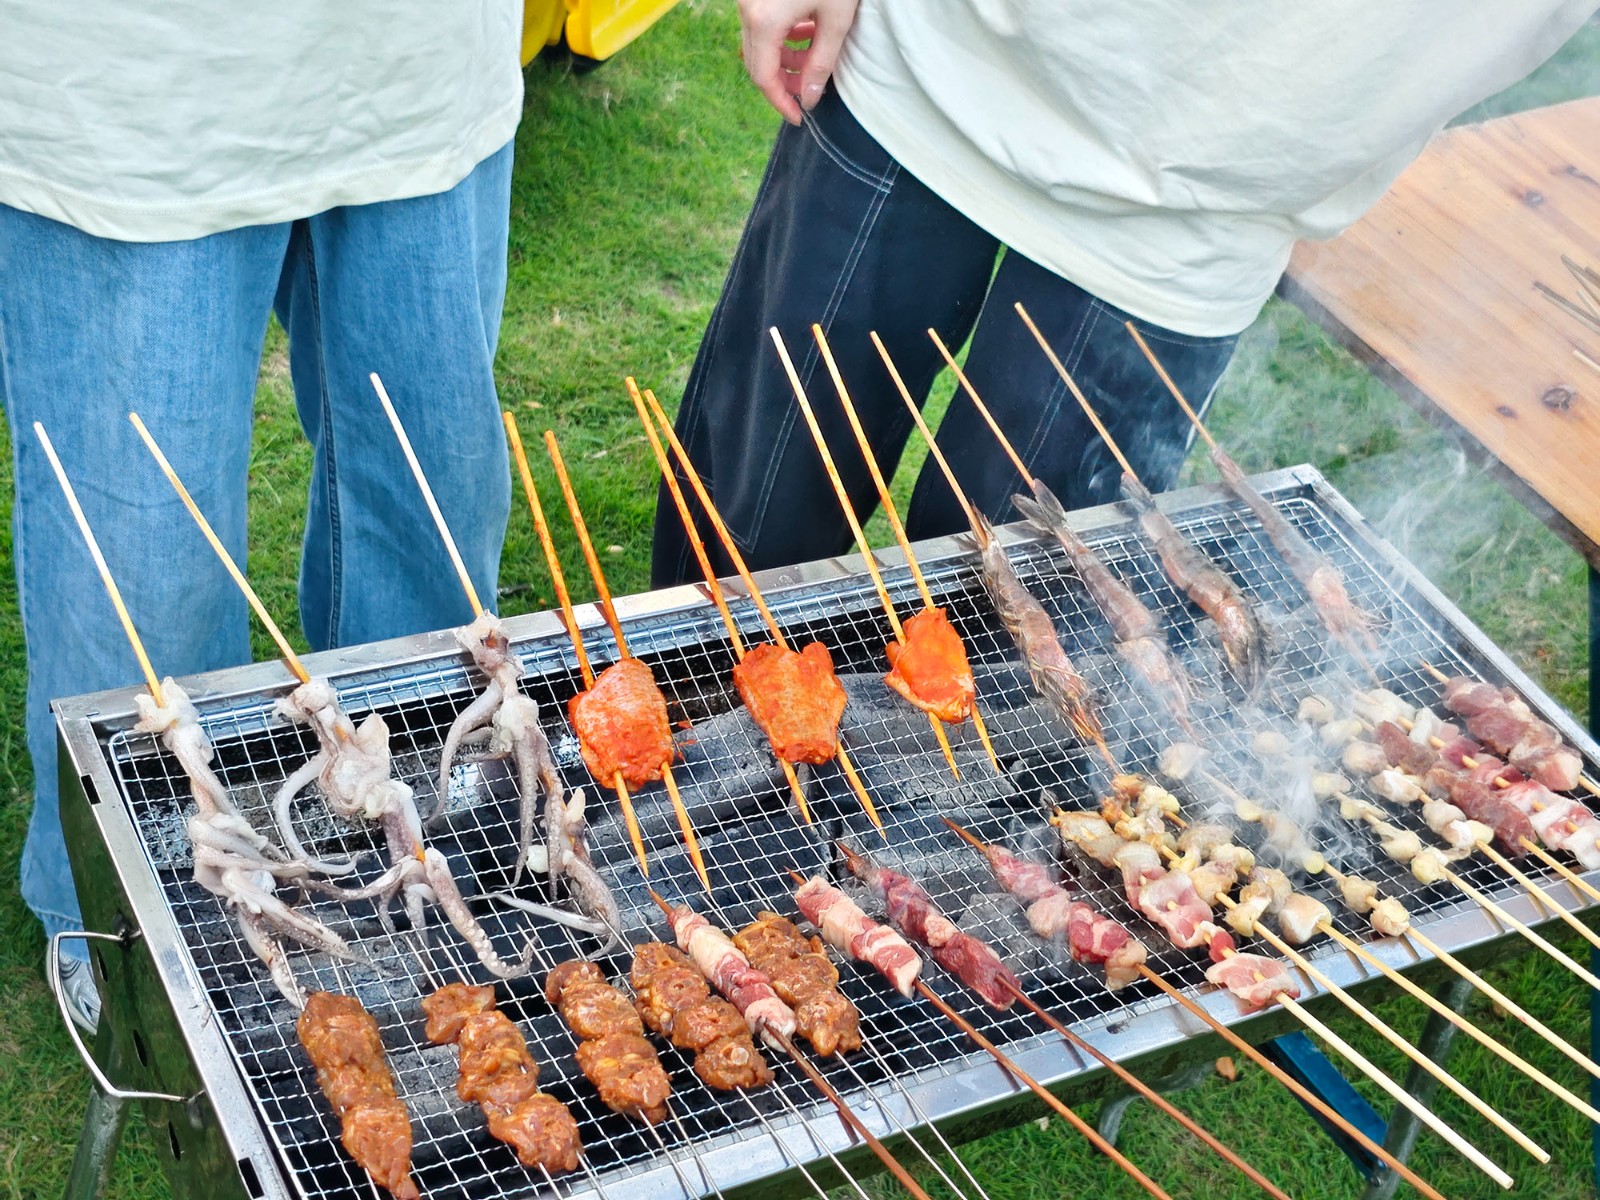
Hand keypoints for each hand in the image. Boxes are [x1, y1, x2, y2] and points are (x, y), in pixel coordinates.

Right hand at [739, 0, 860, 124]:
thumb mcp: (836, 20)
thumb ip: (821, 63)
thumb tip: (808, 99)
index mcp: (764, 21)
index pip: (764, 78)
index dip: (781, 102)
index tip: (798, 117)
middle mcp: (748, 11)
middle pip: (757, 64)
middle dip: (784, 82)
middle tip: (809, 89)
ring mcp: (748, 0)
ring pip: (759, 45)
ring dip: (784, 59)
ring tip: (813, 58)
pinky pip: (762, 24)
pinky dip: (782, 37)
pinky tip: (806, 31)